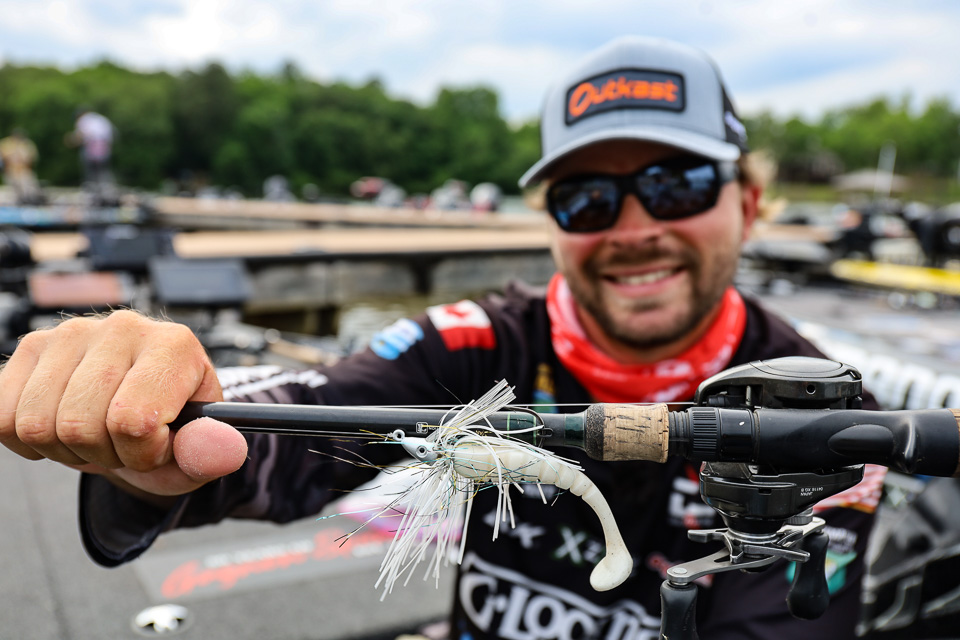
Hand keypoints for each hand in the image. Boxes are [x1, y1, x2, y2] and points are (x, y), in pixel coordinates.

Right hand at [0, 310, 247, 498]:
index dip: (143, 452)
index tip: (158, 444)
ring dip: (66, 450)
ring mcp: (71, 332)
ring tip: (97, 435)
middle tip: (124, 443)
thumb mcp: (200, 451)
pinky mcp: (30, 348)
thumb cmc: (172, 432)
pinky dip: (29, 441)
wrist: (141, 416)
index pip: (134, 420)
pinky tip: (63, 426)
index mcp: (175, 345)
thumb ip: (213, 452)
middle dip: (104, 455)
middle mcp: (124, 328)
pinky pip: (2, 418)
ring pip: (36, 424)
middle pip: (79, 425)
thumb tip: (225, 450)